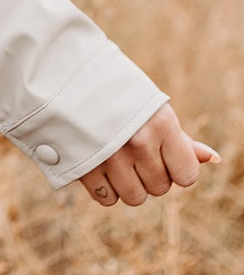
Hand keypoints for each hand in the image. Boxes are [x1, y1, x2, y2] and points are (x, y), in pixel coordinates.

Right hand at [78, 102, 219, 205]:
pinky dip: (105, 188)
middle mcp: (139, 143)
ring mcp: (111, 157)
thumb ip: (180, 138)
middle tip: (133, 149)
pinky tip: (99, 165)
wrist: (63, 76)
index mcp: (161, 124)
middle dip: (150, 174)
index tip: (162, 153)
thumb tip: (212, 159)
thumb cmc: (115, 92)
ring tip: (116, 159)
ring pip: (135, 197)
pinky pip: (107, 198)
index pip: (187, 175)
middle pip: (160, 188)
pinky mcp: (85, 168)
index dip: (177, 168)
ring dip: (128, 184)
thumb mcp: (150, 108)